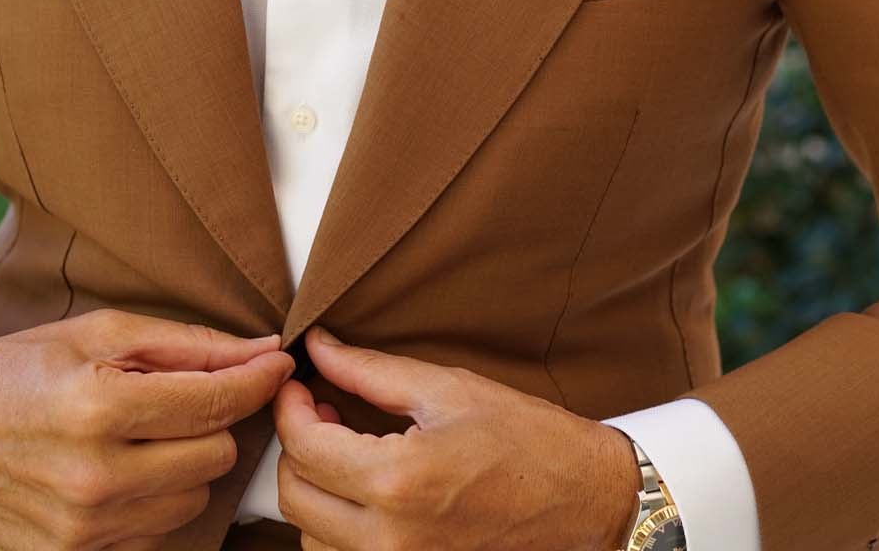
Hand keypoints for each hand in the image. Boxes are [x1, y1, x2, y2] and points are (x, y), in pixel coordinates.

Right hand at [0, 308, 292, 550]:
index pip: (215, 401)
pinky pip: (157, 532)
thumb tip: (265, 350)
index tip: (278, 361)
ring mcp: (82, 528)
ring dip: (185, 463)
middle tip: (178, 397)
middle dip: (213, 419)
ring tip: (141, 435)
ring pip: (195, 498)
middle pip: (216, 454)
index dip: (257, 378)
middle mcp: (93, 476)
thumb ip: (190, 343)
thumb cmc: (22, 369)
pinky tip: (123, 471)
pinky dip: (155, 500)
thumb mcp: (100, 332)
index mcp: (98, 406)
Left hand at [273, 327, 640, 550]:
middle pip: (294, 496)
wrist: (589, 502)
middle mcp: (390, 540)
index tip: (298, 383)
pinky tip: (365, 490)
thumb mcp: (448, 390)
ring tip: (346, 450)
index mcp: (397, 482)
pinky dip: (338, 525)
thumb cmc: (528, 441)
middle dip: (297, 446)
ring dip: (315, 489)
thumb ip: (369, 371)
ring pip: (312, 535)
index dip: (289, 406)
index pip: (304, 446)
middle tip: (322, 411)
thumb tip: (317, 347)